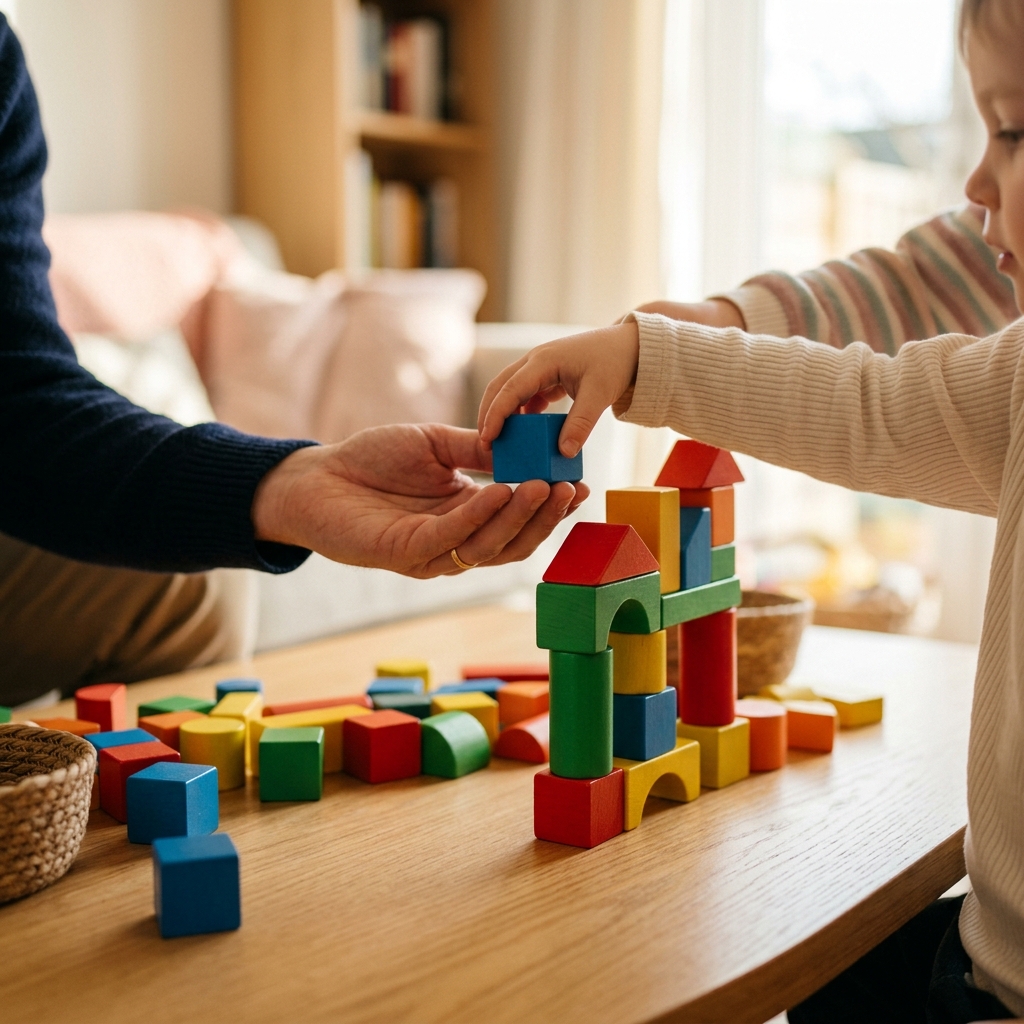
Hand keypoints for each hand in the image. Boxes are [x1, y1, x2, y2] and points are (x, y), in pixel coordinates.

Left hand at [251, 423, 588, 577]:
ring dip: (520, 517)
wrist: (318, 475)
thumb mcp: (434, 444)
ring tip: (544, 486)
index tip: (579, 484)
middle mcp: (455, 540)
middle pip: (512, 541)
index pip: (518, 520)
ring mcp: (432, 553)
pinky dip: (480, 515)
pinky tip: (500, 490)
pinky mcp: (406, 554)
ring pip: (488, 545)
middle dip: (545, 517)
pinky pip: (451, 536)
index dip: (550, 507)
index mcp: (466, 515)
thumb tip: (522, 446)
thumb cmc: (371, 459)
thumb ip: (476, 450)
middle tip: (570, 488)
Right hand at [477, 300, 745, 459]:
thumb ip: (581, 424)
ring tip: (500, 440)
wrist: (633, 345)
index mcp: (544, 360)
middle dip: (489, 414)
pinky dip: (521, 411)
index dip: (495, 415)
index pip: (509, 390)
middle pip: (500, 386)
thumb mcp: (600, 394)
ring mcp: (540, 365)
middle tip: (486, 444)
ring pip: (510, 389)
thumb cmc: (617, 363)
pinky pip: (526, 392)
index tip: (487, 439)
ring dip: (503, 412)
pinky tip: (526, 430)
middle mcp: (536, 360)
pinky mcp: (548, 373)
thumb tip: (565, 452)